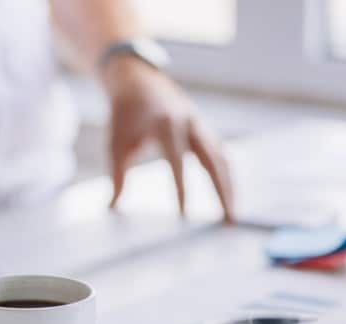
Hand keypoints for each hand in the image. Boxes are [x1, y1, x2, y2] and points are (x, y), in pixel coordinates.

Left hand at [102, 56, 233, 222]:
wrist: (137, 80)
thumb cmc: (124, 114)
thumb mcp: (115, 143)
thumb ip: (117, 176)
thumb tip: (112, 207)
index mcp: (165, 123)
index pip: (176, 161)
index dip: (181, 188)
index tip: (184, 215)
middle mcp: (189, 122)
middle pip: (213, 161)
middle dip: (222, 192)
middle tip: (229, 221)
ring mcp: (200, 125)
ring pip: (222, 159)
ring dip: (229, 187)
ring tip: (232, 215)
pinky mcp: (204, 129)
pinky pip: (221, 155)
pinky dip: (226, 176)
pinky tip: (229, 197)